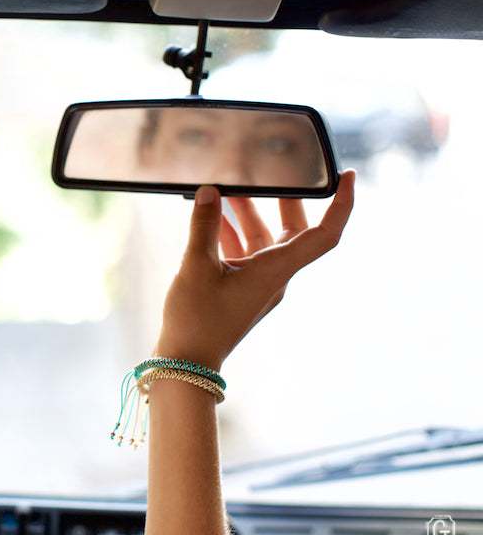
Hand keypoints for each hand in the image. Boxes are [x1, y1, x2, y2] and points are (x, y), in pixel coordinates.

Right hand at [153, 170, 355, 370]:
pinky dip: (233, 235)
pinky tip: (211, 222)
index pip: (325, 234)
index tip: (347, 175)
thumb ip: (204, 225)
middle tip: (272, 171)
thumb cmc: (196, 319)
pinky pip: (246, 255)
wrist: (187, 363)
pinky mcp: (241, 291)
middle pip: (294, 230)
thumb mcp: (197, 266)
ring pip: (265, 241)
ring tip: (227, 191)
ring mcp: (259, 285)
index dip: (342, 203)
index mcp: (277, 270)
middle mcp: (276, 277)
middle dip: (282, 198)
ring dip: (249, 215)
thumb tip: (209, 192)